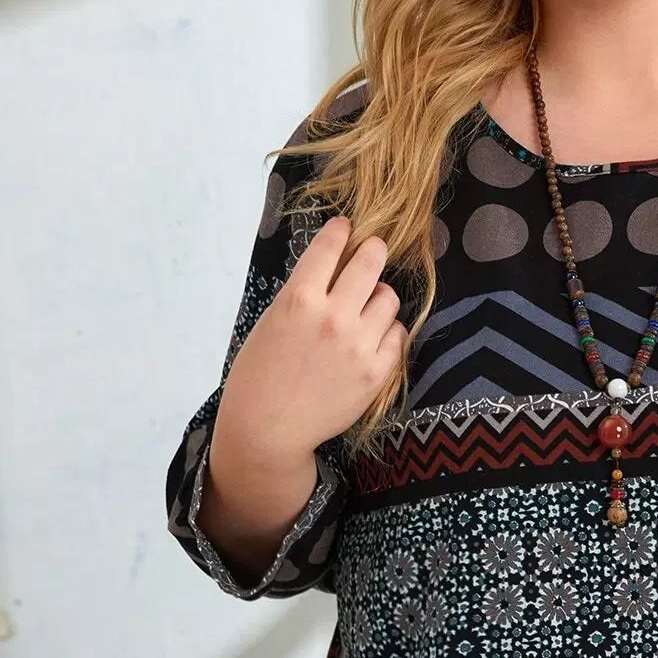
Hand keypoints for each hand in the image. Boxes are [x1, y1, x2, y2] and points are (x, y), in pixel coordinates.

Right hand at [218, 215, 408, 459]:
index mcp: (299, 300)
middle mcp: (333, 317)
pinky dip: (387, 331)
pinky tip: (371, 339)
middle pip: (372, 260)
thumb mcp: (271, 321)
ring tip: (364, 309)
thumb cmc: (259, 375)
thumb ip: (304, 293)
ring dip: (378, 297)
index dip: (341, 231)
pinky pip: (398, 334)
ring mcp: (359, 345)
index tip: (346, 228)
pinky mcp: (377, 372)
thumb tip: (334, 266)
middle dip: (372, 250)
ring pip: (389, 297)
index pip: (330, 246)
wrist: (268, 429)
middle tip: (371, 252)